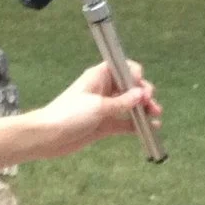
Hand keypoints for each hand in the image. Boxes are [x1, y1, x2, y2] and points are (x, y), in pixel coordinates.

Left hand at [24, 61, 160, 157]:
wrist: (48, 136)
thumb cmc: (69, 114)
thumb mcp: (98, 106)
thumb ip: (122, 102)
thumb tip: (142, 94)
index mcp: (99, 77)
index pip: (123, 68)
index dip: (135, 74)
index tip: (141, 86)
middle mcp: (104, 90)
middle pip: (130, 87)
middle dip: (144, 93)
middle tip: (151, 103)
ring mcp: (106, 108)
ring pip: (131, 105)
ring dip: (144, 109)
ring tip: (156, 114)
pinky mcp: (105, 125)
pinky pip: (126, 122)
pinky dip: (138, 124)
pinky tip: (152, 127)